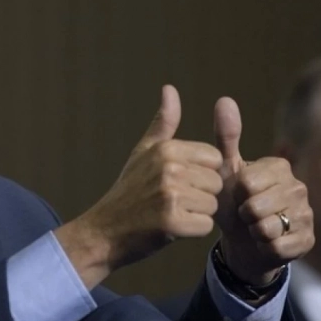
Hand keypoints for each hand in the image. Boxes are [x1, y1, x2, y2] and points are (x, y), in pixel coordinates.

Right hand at [55, 85, 223, 288]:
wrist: (105, 231)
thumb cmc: (129, 191)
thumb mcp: (143, 151)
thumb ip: (163, 122)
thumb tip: (170, 88)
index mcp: (167, 149)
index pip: (214, 159)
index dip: (200, 174)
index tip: (178, 182)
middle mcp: (169, 168)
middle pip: (215, 183)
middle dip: (200, 196)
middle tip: (171, 201)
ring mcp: (171, 195)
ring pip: (212, 206)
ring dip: (196, 214)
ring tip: (169, 213)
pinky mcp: (173, 222)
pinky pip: (205, 227)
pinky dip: (191, 231)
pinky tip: (170, 229)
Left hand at [212, 97, 314, 284]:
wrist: (241, 241)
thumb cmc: (231, 201)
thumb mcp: (224, 170)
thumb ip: (225, 138)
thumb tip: (224, 100)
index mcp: (280, 166)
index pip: (249, 182)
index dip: (237, 193)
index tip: (239, 193)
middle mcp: (299, 187)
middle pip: (257, 206)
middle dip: (244, 214)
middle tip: (246, 213)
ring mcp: (307, 215)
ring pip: (268, 228)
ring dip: (254, 231)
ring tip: (255, 226)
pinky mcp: (308, 241)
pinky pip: (278, 247)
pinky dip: (264, 247)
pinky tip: (265, 242)